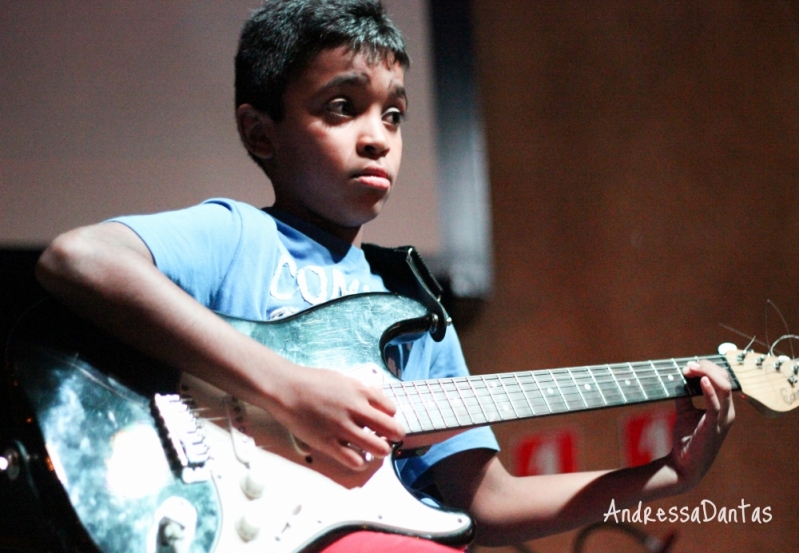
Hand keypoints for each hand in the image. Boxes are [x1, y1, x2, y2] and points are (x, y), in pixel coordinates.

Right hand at [267, 363, 405, 470]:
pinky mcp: (328, 443)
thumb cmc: (311, 382)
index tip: (384, 421)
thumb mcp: (342, 379)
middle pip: (392, 429)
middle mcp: (356, 410)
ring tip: (374, 450)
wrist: (285, 388)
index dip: (390, 417)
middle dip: (395, 436)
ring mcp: (343, 428)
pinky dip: (360, 462)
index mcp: (361, 391)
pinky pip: (354, 461)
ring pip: (379, 448)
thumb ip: (359, 391)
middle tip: (388, 439)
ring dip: (381, 451)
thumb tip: (372, 401)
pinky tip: (356, 458)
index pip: (391, 409)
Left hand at [667, 360, 734, 490]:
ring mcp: (722, 419)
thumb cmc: (687, 439)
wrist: (683, 464)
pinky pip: (716, 405)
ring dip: (706, 374)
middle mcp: (728, 412)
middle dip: (707, 368)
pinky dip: (709, 390)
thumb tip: (678, 377)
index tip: (688, 365)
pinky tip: (701, 380)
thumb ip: (685, 395)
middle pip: (725, 379)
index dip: (707, 368)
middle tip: (688, 366)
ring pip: (723, 388)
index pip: (723, 379)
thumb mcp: (685, 411)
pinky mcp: (713, 426)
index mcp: (724, 408)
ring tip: (691, 369)